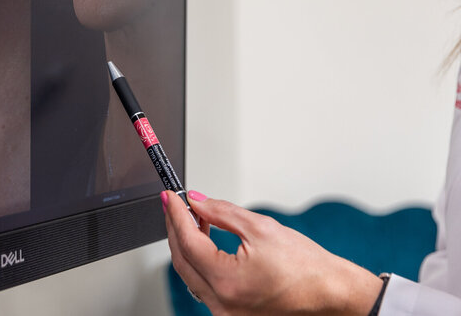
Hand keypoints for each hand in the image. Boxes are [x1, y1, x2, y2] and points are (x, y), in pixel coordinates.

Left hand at [162, 190, 382, 315]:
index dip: (176, 215)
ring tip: (192, 217)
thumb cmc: (306, 267)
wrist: (332, 293)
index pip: (187, 242)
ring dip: (186, 244)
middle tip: (174, 204)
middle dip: (175, 228)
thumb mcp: (261, 228)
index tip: (170, 197)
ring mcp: (225, 313)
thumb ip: (221, 212)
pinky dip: (200, 260)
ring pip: (190, 273)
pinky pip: (203, 284)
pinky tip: (204, 239)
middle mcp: (222, 304)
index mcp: (228, 283)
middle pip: (181, 260)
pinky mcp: (231, 314)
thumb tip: (196, 202)